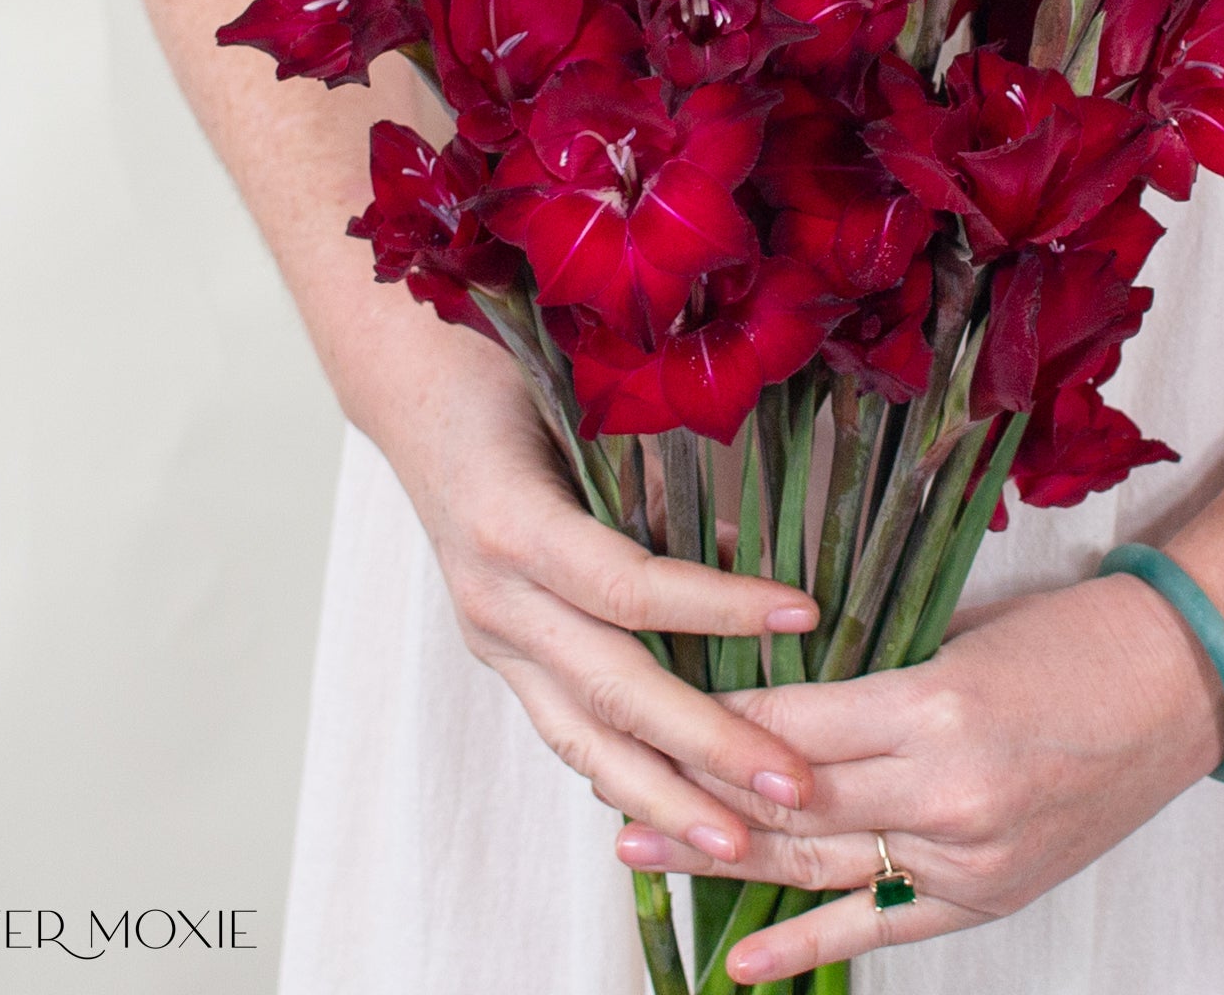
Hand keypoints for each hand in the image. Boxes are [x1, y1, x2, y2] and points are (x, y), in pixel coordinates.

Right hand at [379, 328, 822, 861]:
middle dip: (705, 746)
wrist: (420, 396)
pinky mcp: (499, 654)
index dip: (715, 606)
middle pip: (608, 687)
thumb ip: (661, 480)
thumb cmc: (514, 378)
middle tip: (793, 784)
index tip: (802, 614)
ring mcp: (490, 635)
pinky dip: (620, 777)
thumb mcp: (590, 408)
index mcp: (511, 521)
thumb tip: (753, 551)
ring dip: (665, 797)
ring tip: (741, 844)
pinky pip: (561, 729)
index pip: (626, 585)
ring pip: (577, 737)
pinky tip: (678, 816)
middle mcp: (493, 594)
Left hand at [614, 574, 1223, 980]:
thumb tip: (772, 677)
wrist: (1182, 680)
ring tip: (641, 854)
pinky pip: (881, 925)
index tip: (646, 708)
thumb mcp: (958, 630)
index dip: (712, 722)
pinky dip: (807, 940)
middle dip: (695, 799)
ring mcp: (968, 855)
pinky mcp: (989, 894)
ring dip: (725, 861)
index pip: (789, 725)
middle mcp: (945, 791)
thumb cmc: (1073, 634)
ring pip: (820, 864)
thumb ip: (868, 667)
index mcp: (934, 704)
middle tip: (616, 794)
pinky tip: (738, 956)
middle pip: (790, 803)